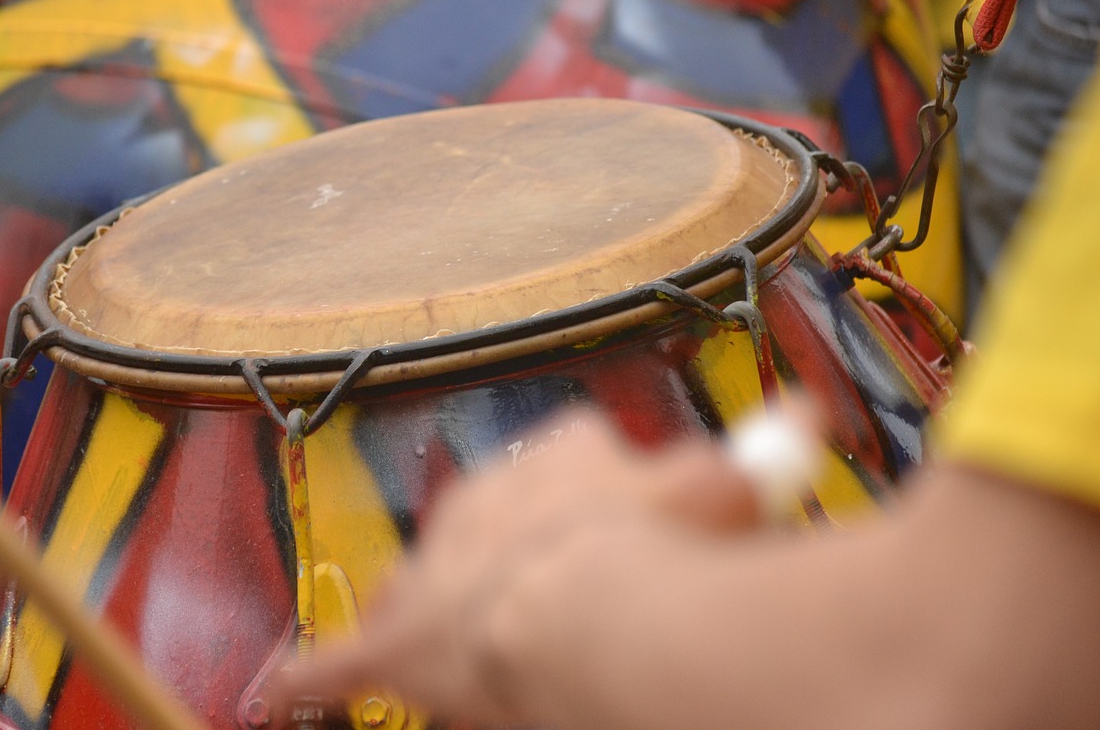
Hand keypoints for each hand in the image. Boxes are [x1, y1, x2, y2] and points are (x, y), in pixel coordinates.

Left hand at [273, 409, 760, 724]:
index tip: (625, 517)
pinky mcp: (391, 640)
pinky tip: (287, 688)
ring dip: (440, 598)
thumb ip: (773, 448)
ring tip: (458, 632)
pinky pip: (340, 660)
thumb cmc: (647, 550)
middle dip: (516, 547)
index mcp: (564, 457)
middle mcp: (487, 500)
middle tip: (546, 591)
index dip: (603, 487)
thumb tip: (812, 410)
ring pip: (425, 574)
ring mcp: (434, 566)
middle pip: (496, 515)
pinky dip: (319, 675)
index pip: (581, 450)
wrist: (565, 608)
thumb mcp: (724, 492)